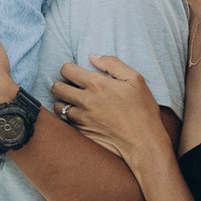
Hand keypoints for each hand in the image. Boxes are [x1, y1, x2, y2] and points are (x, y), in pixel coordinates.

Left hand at [52, 52, 169, 169]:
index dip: (69, 68)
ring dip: (63, 102)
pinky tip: (81, 116)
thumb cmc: (143, 111)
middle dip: (62, 84)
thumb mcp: (135, 80)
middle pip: (57, 88)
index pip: (66, 70)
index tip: (76, 73)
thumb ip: (113, 63)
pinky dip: (69, 117)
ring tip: (75, 102)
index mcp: (97, 84)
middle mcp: (85, 101)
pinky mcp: (82, 133)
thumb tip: (92, 56)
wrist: (144, 144)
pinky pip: (66, 122)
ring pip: (58, 106)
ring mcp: (82, 119)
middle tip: (72, 86)